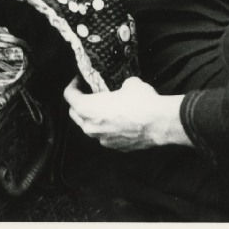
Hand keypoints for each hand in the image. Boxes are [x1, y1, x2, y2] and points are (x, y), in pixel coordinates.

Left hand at [62, 76, 189, 150]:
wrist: (159, 123)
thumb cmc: (141, 101)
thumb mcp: (128, 83)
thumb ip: (118, 87)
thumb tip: (122, 89)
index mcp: (87, 108)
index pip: (69, 96)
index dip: (73, 86)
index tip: (79, 81)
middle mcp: (90, 126)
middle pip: (75, 114)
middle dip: (79, 104)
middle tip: (88, 94)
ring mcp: (102, 139)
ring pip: (90, 127)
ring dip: (93, 118)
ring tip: (104, 108)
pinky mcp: (115, 147)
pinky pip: (105, 136)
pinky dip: (108, 128)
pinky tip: (119, 121)